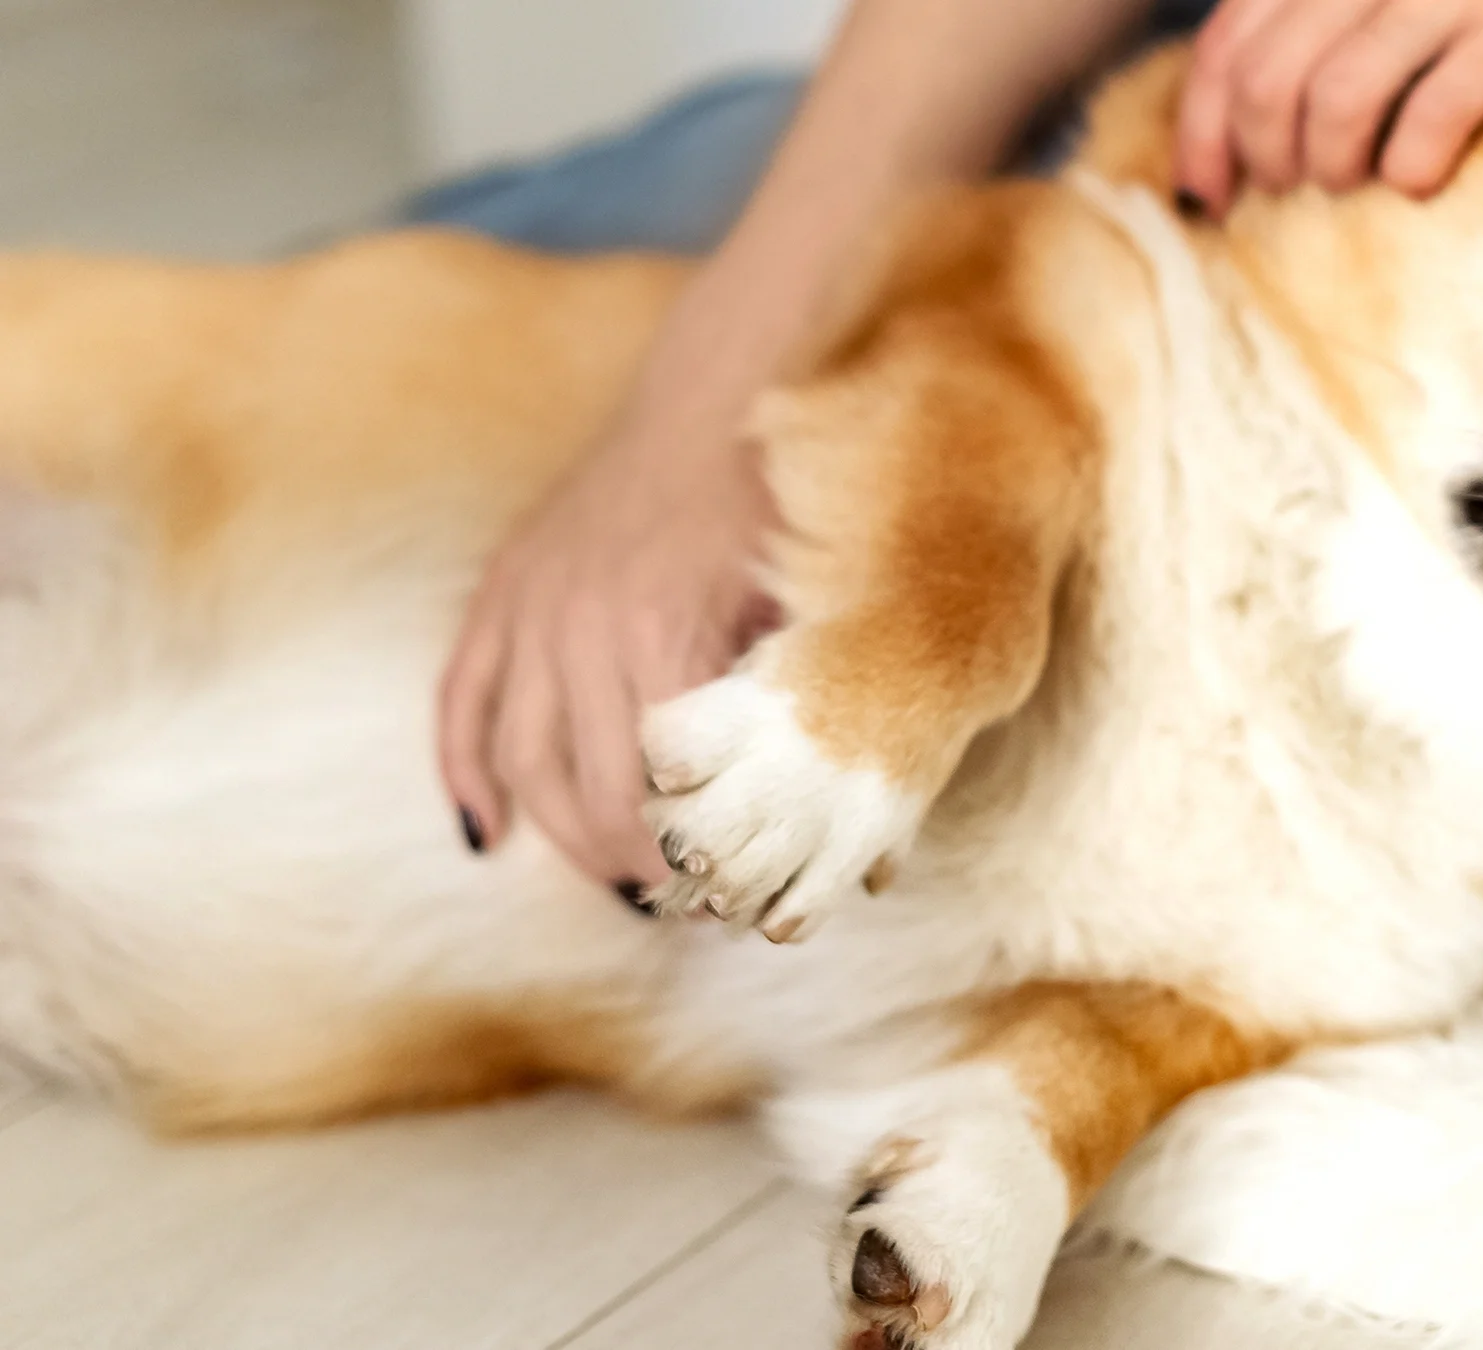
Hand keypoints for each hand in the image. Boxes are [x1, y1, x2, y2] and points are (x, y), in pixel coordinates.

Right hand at [438, 426, 779, 894]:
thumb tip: (832, 819)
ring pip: (520, 759)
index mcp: (663, 634)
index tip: (721, 896)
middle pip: (585, 788)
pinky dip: (465, 771)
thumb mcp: (799, 609)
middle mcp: (581, 627)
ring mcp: (531, 607)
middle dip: (625, 862)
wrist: (716, 398)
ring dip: (558, 834)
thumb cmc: (776, 502)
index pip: (660, 787)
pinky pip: (461, 699)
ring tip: (610, 880)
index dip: (687, 855)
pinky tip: (485, 832)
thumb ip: (795, 710)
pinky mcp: (503, 589)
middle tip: (670, 905)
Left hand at [1175, 0, 1482, 213]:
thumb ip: (1322, 17)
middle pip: (1269, 82)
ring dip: (1331, 166)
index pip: (1229, 40)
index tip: (1204, 195)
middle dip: (1264, 158)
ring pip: (1336, 103)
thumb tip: (1239, 121)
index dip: (1201, 129)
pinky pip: (1435, 116)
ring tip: (1356, 179)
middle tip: (1292, 188)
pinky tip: (1421, 178)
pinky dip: (1412, 165)